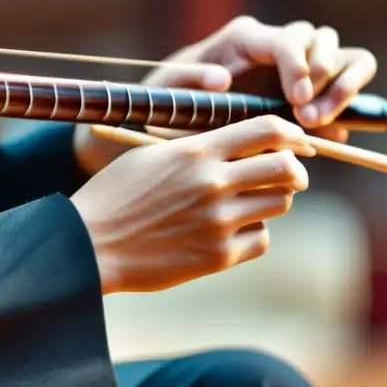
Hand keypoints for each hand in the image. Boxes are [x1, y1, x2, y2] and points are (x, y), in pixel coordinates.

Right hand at [70, 115, 313, 294]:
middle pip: (286, 168)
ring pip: (279, 204)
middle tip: (287, 175)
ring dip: (271, 201)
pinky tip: (230, 230)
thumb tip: (243, 146)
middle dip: (293, 170)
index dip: (292, 133)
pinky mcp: (218, 255)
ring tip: (250, 203)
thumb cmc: (115, 195)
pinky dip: (254, 233)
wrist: (90, 244)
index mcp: (197, 151)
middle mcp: (214, 183)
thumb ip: (199, 148)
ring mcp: (219, 221)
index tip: (297, 141)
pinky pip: (261, 239)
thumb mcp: (152, 156)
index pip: (268, 130)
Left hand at [73, 16, 376, 175]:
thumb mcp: (165, 91)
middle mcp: (274, 46)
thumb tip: (221, 78)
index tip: (297, 100)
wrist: (164, 122)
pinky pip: (342, 90)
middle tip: (308, 115)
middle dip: (326, 74)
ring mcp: (294, 68)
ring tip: (320, 124)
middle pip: (323, 39)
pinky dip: (346, 109)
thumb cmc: (165, 101)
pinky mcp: (306, 93)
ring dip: (343, 87)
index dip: (299, 66)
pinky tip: (333, 138)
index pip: (288, 39)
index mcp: (244, 39)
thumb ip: (188, 80)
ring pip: (343, 57)